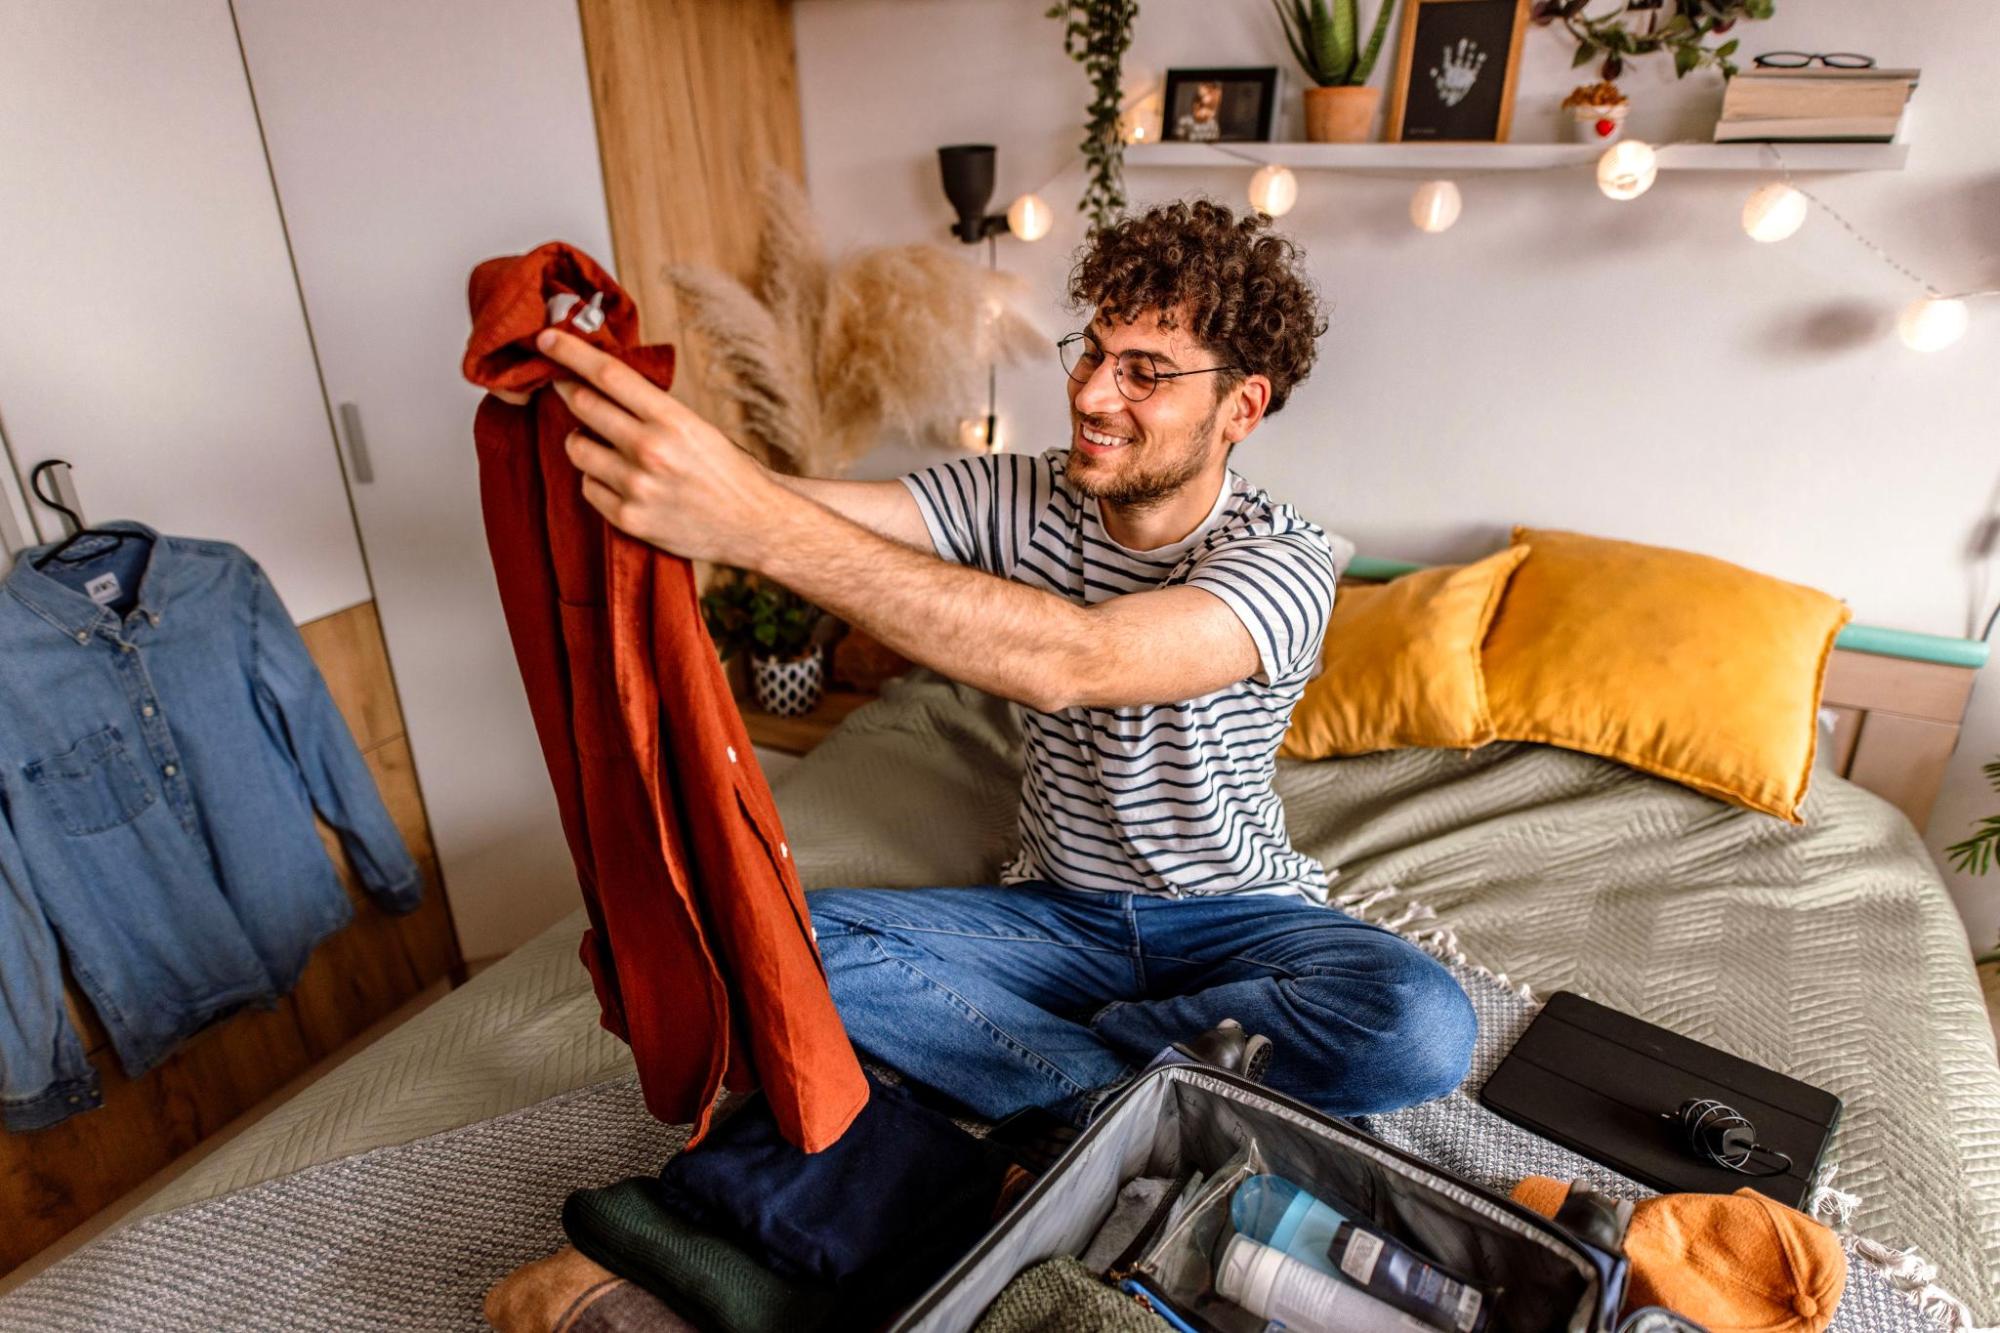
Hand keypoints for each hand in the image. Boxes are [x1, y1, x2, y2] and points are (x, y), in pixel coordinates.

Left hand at [536, 327, 781, 566]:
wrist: (753, 524)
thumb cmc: (726, 472)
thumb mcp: (697, 426)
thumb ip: (651, 408)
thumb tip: (601, 382)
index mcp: (671, 420)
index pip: (607, 374)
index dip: (570, 352)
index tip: (546, 339)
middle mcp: (650, 451)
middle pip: (583, 406)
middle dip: (569, 392)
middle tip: (568, 388)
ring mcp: (636, 487)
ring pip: (577, 448)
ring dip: (583, 441)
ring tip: (604, 445)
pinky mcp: (628, 518)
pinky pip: (588, 487)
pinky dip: (597, 480)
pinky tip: (620, 481)